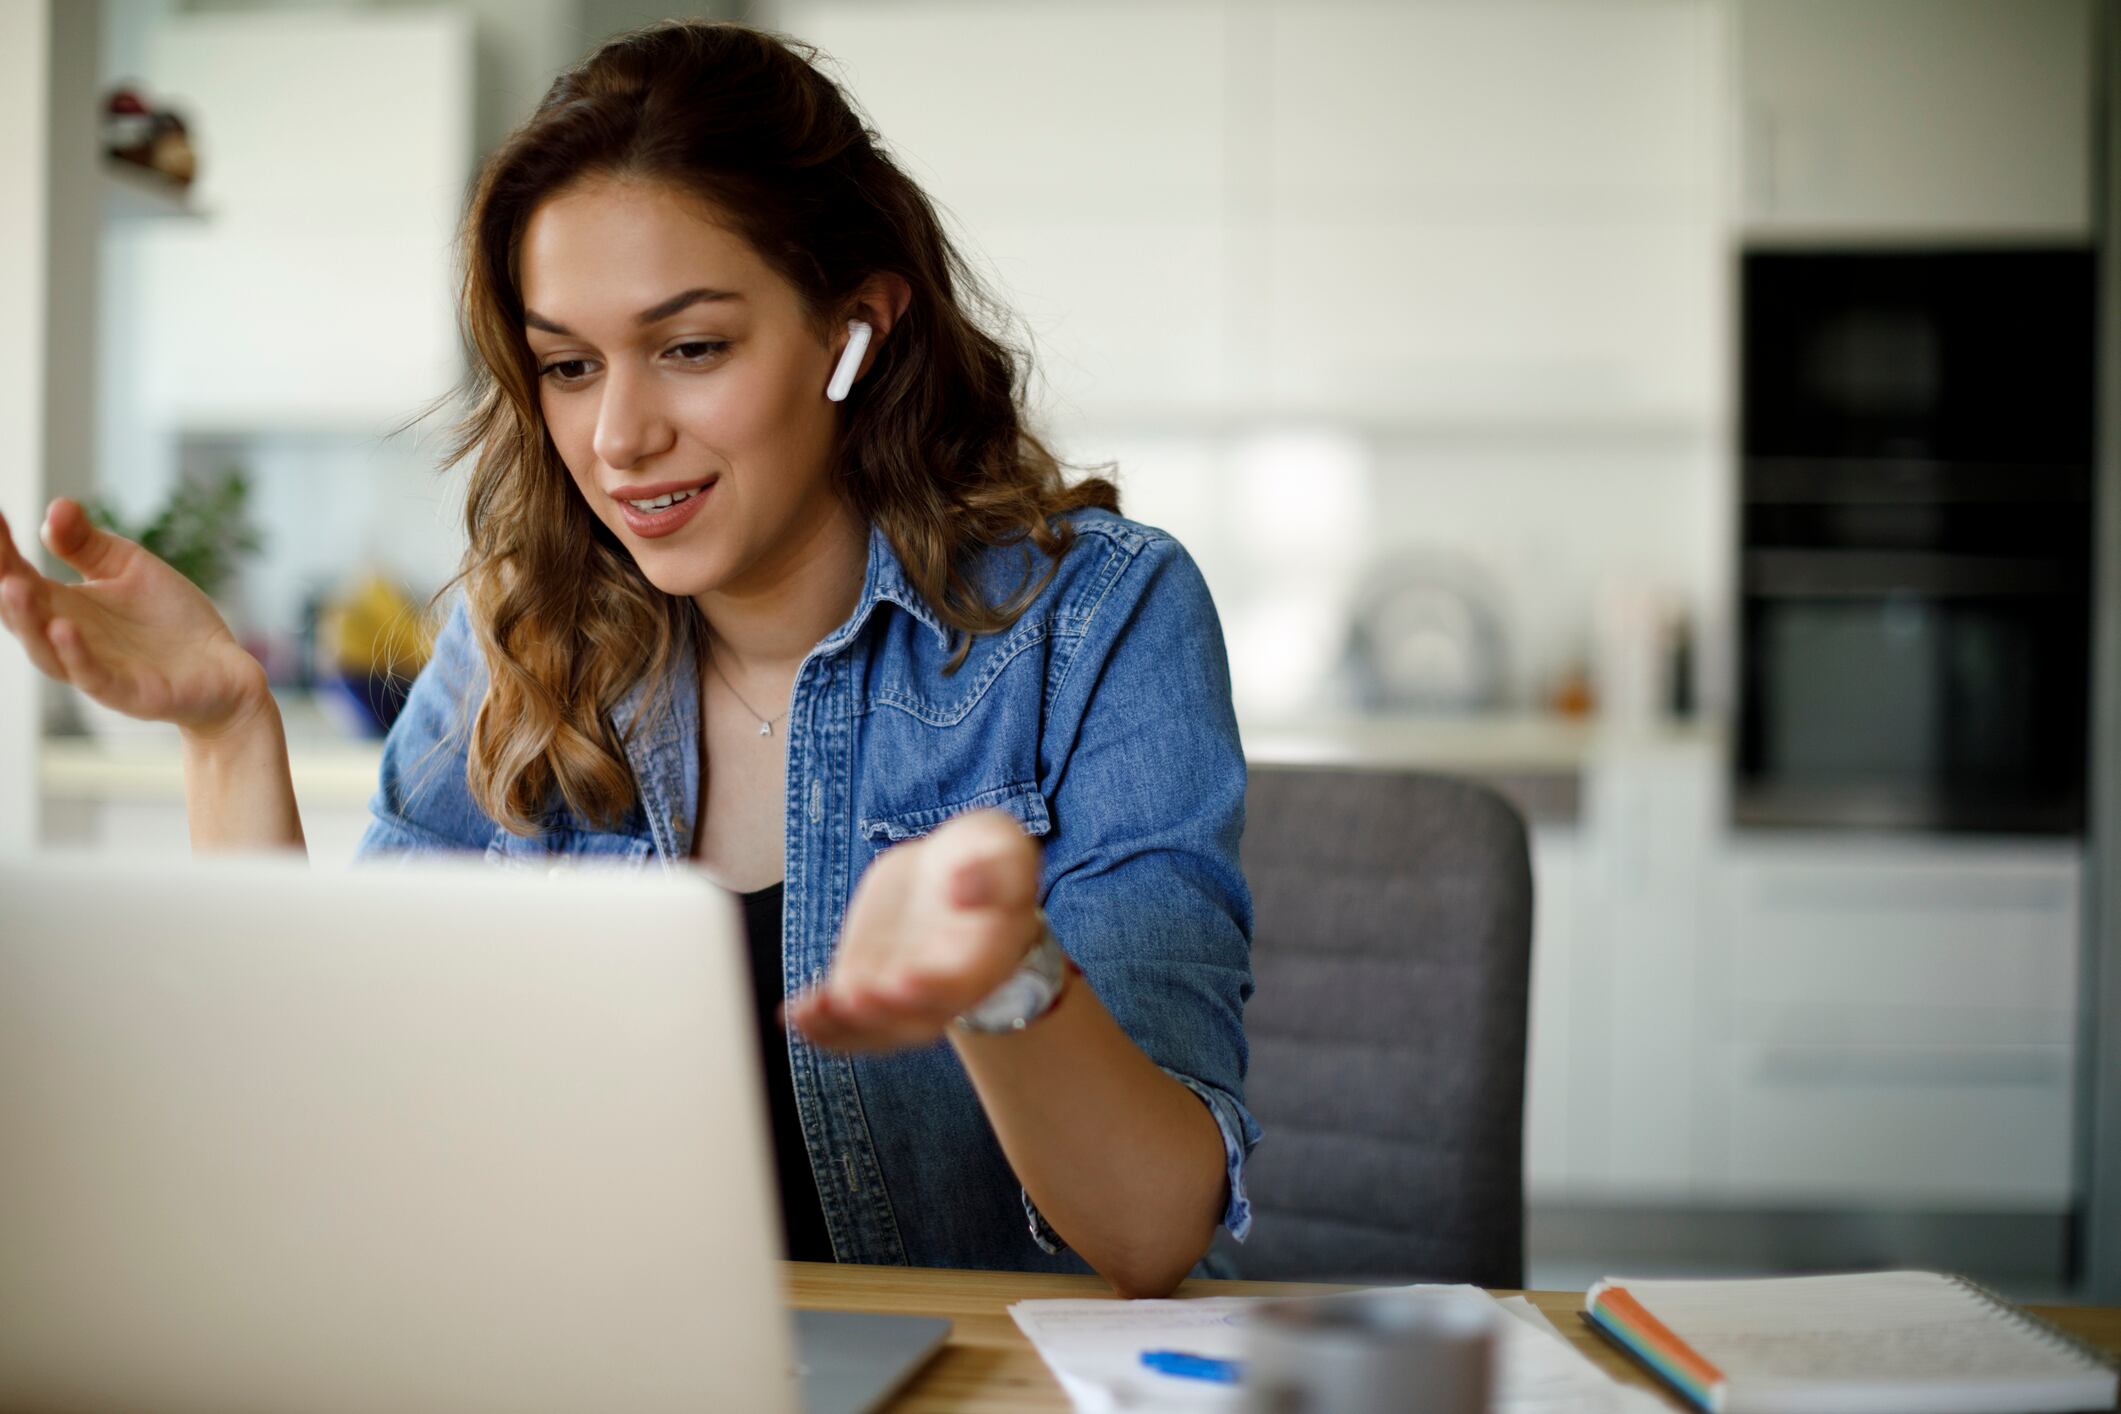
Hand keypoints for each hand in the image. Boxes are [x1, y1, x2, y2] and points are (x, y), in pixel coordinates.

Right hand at [0, 498, 267, 736]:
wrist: (224, 668)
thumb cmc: (169, 618)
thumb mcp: (128, 567)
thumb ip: (87, 543)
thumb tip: (56, 507)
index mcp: (61, 606)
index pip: (16, 576)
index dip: (2, 550)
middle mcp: (67, 639)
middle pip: (21, 613)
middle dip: (3, 582)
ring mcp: (95, 669)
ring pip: (45, 651)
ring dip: (26, 619)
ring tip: (12, 586)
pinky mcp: (128, 692)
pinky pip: (92, 676)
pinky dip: (75, 654)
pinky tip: (63, 627)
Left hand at [786, 808, 1044, 1052]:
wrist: (952, 871)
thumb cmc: (984, 857)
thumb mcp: (1003, 847)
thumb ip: (995, 868)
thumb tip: (965, 888)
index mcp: (985, 956)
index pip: (962, 982)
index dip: (933, 988)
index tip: (904, 981)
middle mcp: (946, 987)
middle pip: (917, 1018)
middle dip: (882, 1014)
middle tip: (852, 1000)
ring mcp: (903, 990)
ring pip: (876, 1025)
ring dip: (843, 1025)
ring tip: (809, 1014)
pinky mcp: (868, 980)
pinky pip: (845, 1012)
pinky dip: (820, 1021)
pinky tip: (793, 1015)